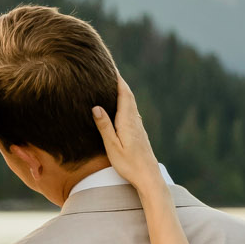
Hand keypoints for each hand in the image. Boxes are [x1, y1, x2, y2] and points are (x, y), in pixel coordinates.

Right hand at [92, 78, 163, 195]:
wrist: (148, 177)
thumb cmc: (129, 164)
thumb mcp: (112, 146)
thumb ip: (104, 126)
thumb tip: (96, 106)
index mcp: (127, 121)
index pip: (124, 94)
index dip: (118, 80)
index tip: (110, 67)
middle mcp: (135, 120)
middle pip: (128, 96)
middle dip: (119, 82)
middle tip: (110, 70)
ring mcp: (138, 126)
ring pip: (131, 103)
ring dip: (123, 92)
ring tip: (113, 84)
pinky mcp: (139, 133)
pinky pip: (131, 111)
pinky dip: (125, 102)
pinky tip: (121, 106)